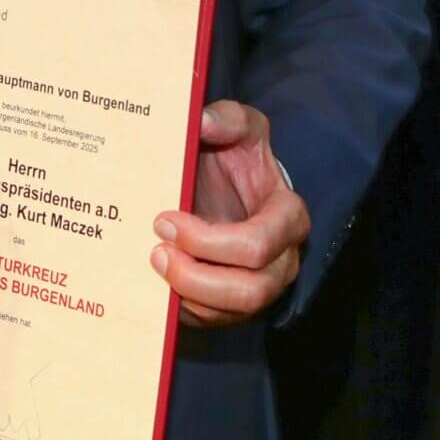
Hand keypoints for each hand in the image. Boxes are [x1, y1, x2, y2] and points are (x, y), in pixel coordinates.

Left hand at [150, 101, 309, 326]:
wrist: (225, 182)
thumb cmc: (235, 155)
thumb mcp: (236, 125)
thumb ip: (225, 118)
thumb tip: (202, 122)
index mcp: (287, 216)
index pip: (259, 244)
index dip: (210, 241)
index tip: (165, 219)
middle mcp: (281, 259)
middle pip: (250, 289)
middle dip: (197, 275)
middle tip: (154, 250)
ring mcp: (261, 285)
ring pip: (231, 311)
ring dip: (188, 293)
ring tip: (152, 262)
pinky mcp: (235, 303)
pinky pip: (213, 320)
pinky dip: (182, 307)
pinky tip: (154, 283)